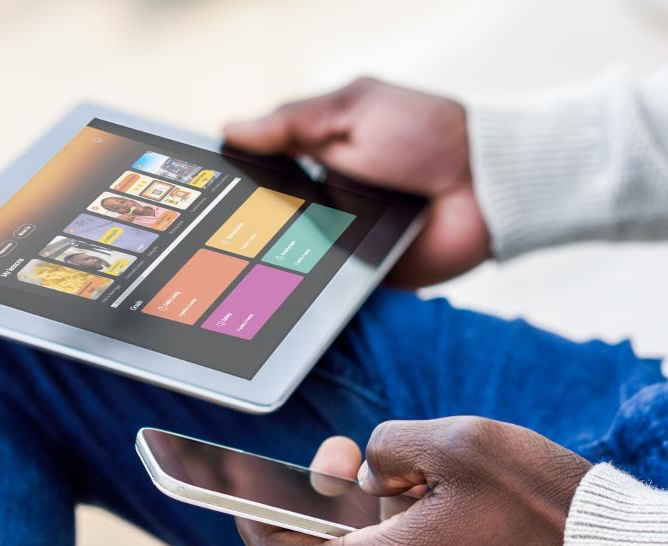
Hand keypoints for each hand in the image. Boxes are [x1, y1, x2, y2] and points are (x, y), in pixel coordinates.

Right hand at [224, 78, 490, 287]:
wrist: (483, 189)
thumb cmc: (426, 136)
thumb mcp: (353, 109)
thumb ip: (293, 122)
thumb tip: (230, 130)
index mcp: (318, 158)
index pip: (263, 173)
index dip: (236, 182)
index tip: (204, 194)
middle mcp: (325, 202)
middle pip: (270, 222)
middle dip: (246, 232)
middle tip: (213, 243)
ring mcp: (342, 240)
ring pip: (292, 258)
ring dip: (271, 263)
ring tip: (235, 272)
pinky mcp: (360, 275)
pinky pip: (326, 286)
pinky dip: (307, 290)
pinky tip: (278, 293)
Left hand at [237, 419, 591, 545]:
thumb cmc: (546, 513)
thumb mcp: (461, 445)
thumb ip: (388, 446)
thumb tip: (364, 472)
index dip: (249, 517)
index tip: (237, 489)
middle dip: (320, 509)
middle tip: (351, 465)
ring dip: (361, 530)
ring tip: (411, 490)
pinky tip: (430, 521)